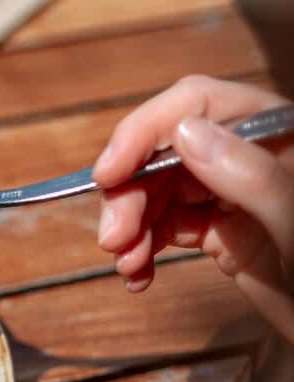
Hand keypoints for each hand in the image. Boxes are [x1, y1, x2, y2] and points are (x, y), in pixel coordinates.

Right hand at [91, 75, 293, 341]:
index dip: (144, 131)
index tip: (107, 174)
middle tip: (112, 241)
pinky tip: (138, 276)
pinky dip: (142, 250)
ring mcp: (233, 195)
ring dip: (130, 227)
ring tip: (127, 265)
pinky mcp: (222, 232)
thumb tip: (184, 133)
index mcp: (274, 134)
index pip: (197, 105)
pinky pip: (166, 227)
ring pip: (158, 191)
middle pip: (165, 153)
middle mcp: (248, 157)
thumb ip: (250, 175)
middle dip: (130, 194)